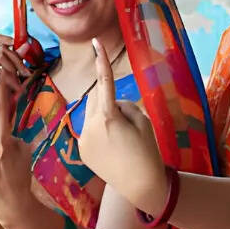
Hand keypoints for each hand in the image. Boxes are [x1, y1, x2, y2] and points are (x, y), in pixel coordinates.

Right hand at [0, 33, 29, 125]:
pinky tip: (14, 89)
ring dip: (14, 69)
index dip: (10, 40)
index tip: (23, 49)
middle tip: (25, 73)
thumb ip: (14, 61)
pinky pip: (0, 68)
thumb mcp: (8, 77)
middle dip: (17, 59)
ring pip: (1, 55)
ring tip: (17, 84)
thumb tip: (26, 44)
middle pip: (1, 46)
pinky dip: (11, 78)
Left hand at [77, 37, 166, 212]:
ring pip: (91, 115)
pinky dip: (100, 133)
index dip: (101, 61)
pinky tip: (113, 149)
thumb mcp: (142, 123)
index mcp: (108, 117)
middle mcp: (91, 127)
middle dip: (108, 101)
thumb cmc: (147, 152)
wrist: (140, 185)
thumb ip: (125, 106)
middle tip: (127, 121)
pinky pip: (89, 131)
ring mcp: (83, 140)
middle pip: (95, 99)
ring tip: (121, 139)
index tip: (96, 43)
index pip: (105, 82)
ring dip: (104, 117)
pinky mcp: (81, 150)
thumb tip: (111, 103)